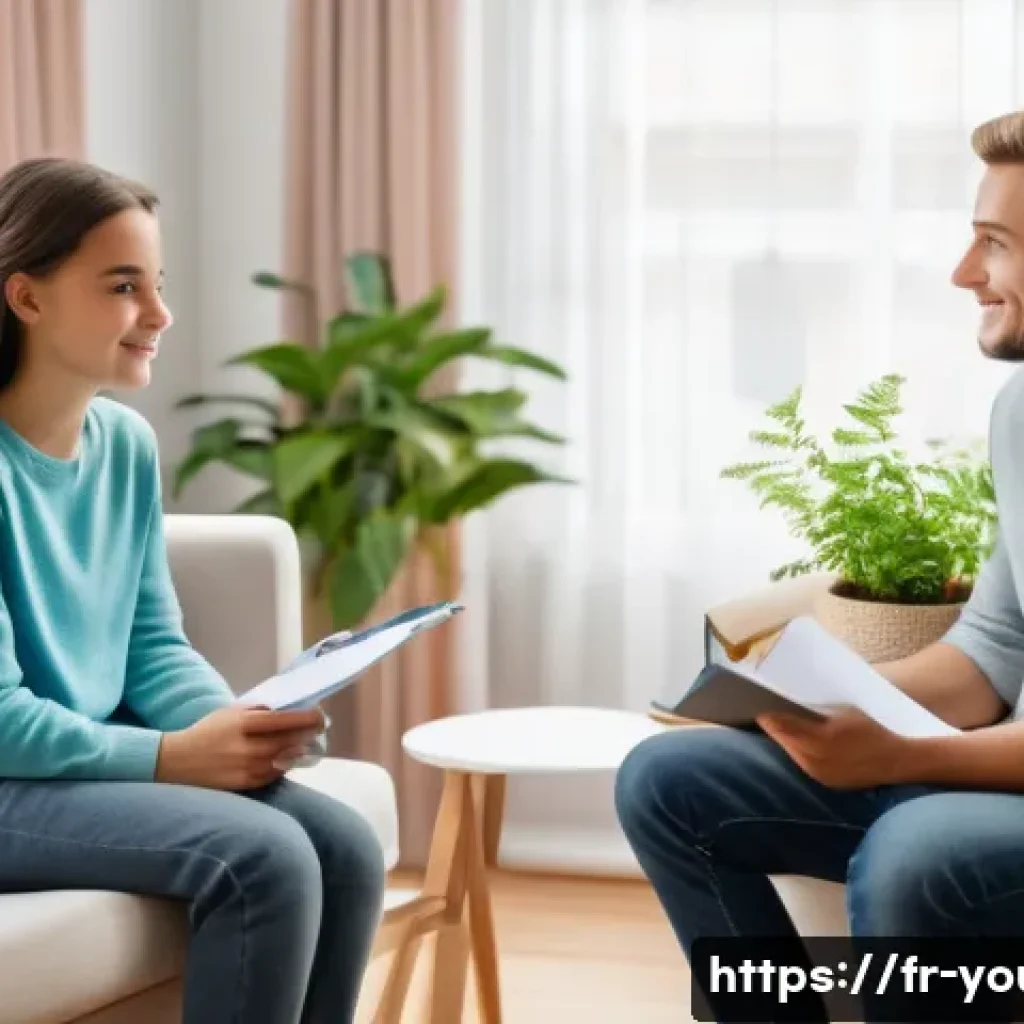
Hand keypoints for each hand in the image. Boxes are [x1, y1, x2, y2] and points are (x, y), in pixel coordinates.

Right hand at [155, 706, 326, 790]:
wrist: (175, 763)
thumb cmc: (206, 733)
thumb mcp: (229, 713)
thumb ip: (256, 711)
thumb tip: (285, 709)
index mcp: (242, 725)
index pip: (282, 720)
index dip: (305, 718)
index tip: (319, 714)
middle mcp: (246, 747)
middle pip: (288, 740)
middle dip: (308, 733)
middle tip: (320, 728)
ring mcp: (246, 768)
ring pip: (284, 760)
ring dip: (299, 750)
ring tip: (308, 742)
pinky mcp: (244, 785)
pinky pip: (274, 775)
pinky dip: (284, 766)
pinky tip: (289, 759)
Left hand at [755, 708, 912, 788]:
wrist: (899, 761)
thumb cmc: (872, 730)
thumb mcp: (843, 714)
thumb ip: (815, 713)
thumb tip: (791, 706)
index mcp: (820, 741)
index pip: (783, 728)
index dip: (768, 717)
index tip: (758, 706)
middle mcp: (816, 762)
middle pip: (784, 742)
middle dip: (774, 728)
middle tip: (765, 712)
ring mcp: (821, 775)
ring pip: (792, 754)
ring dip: (785, 741)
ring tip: (778, 726)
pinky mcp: (827, 782)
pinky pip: (804, 764)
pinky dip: (798, 752)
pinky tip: (798, 743)